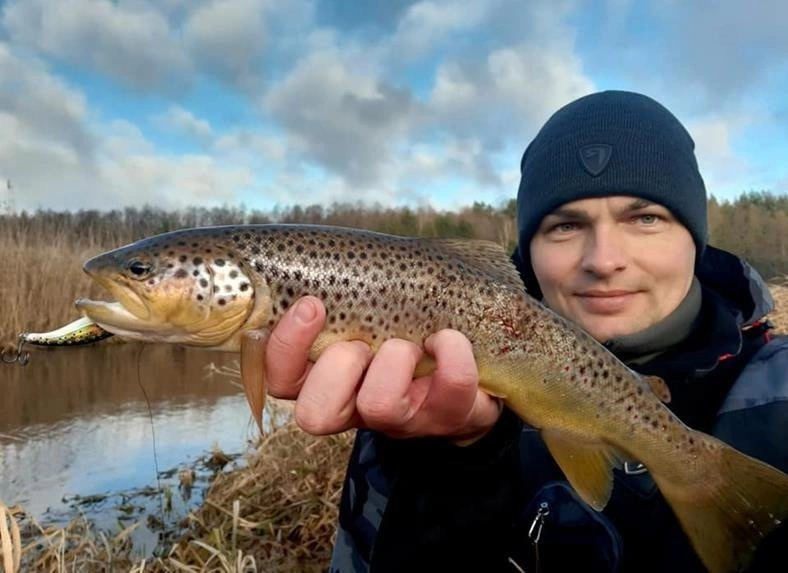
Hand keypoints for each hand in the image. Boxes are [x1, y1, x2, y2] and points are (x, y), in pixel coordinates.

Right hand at [265, 296, 502, 443]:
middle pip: (315, 414)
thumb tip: (310, 255)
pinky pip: (451, 387)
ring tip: (408, 342)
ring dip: (394, 358)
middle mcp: (357, 407)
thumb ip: (335, 289)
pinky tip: (448, 336)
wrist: (472, 357)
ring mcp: (403, 418)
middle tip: (361, 342)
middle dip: (338, 365)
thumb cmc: (404, 320)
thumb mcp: (364, 304)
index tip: (311, 303)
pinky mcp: (450, 415)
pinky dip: (452, 350)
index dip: (286, 347)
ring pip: (379, 405)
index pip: (280, 381)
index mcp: (325, 377)